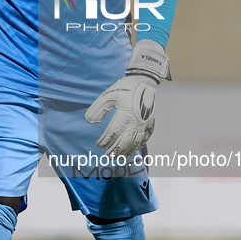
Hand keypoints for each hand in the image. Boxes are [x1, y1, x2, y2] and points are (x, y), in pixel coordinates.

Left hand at [85, 40, 168, 158]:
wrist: (144, 81)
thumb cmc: (124, 88)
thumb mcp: (108, 95)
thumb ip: (97, 109)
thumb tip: (89, 121)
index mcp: (125, 113)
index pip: (113, 133)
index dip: (105, 141)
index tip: (99, 145)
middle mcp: (136, 120)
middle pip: (125, 141)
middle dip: (115, 151)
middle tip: (107, 157)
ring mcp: (145, 123)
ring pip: (136, 142)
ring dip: (127, 152)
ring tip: (119, 158)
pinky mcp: (151, 122)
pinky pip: (146, 138)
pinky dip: (139, 145)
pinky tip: (133, 150)